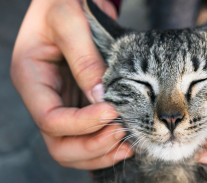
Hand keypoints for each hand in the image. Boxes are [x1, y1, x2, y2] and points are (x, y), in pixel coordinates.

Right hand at [11, 0, 132, 169]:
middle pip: (59, 144)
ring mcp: (63, 103)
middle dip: (91, 145)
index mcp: (31, 78)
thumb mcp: (69, 20)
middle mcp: (45, 97)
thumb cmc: (62, 2)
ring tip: (127, 143)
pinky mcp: (80, 103)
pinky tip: (126, 140)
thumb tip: (101, 98)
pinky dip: (106, 144)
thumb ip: (83, 58)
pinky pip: (88, 135)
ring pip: (73, 147)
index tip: (113, 111)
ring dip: (100, 151)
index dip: (82, 124)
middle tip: (122, 133)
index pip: (50, 119)